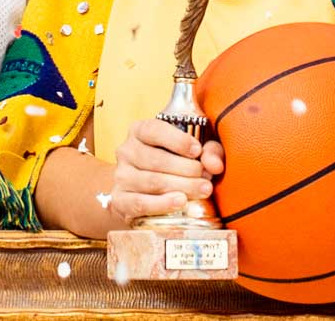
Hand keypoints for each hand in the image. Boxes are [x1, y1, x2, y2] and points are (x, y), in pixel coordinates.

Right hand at [109, 118, 223, 223]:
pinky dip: (162, 203)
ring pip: (151, 181)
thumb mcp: (195, 151)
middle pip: (155, 160)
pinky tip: (180, 201)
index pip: (154, 130)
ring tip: (203, 190)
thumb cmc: (175, 164)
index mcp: (140, 131)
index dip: (178, 140)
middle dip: (186, 169)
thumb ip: (210, 151)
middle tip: (207, 178)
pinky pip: (140, 202)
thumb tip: (214, 164)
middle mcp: (126, 151)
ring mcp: (121, 176)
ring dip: (181, 186)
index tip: (198, 150)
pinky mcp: (120, 200)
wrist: (145, 192)